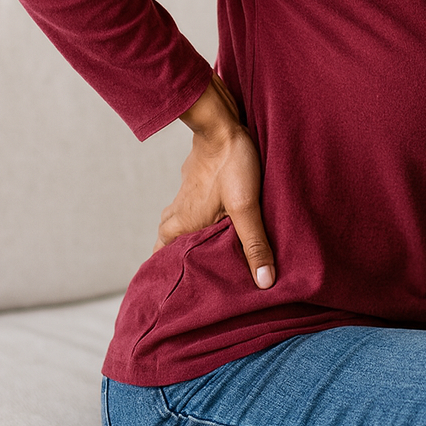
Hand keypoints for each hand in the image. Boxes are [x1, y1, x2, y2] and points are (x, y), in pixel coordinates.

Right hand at [153, 72, 276, 288]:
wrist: (223, 123)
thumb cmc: (232, 164)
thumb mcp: (246, 207)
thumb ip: (254, 244)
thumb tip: (263, 282)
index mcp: (178, 227)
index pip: (161, 265)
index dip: (167, 283)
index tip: (175, 302)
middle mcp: (174, 216)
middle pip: (169, 250)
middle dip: (180, 266)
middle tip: (198, 285)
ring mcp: (183, 199)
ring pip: (180, 230)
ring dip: (190, 244)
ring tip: (210, 260)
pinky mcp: (194, 185)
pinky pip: (191, 212)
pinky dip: (199, 224)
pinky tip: (217, 226)